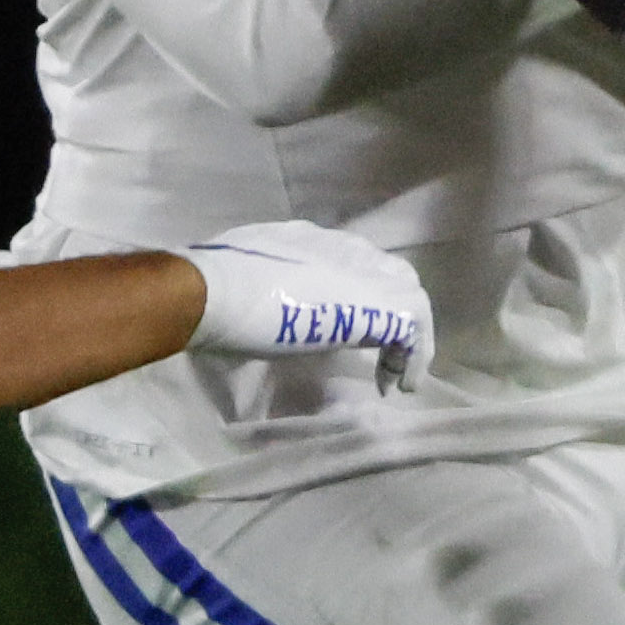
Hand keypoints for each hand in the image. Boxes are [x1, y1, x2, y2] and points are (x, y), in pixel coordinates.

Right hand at [173, 221, 438, 387]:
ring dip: (406, 338)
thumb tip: (263, 311)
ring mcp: (363, 272)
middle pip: (388, 274)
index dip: (354, 292)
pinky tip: (397, 386)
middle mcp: (341, 247)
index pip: (349, 261)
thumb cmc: (211, 292)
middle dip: (390, 310)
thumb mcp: (242, 279)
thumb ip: (264, 285)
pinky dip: (411, 358)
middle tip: (381, 347)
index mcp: (307, 239)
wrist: (212, 291)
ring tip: (395, 377)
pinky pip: (413, 329)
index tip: (345, 323)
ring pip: (408, 299)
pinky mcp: (377, 305)